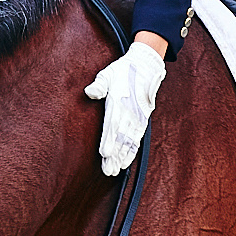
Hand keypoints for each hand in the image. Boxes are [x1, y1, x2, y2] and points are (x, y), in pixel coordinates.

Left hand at [81, 42, 167, 176]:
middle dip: (114, 154)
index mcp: (118, 102)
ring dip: (123, 156)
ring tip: (115, 170)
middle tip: (107, 170)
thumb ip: (99, 85)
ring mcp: (137, 116)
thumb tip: (90, 92)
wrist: (146, 65)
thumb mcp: (108, 74)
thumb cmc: (123, 70)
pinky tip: (126, 161)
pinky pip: (137, 138)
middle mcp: (129, 112)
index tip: (104, 153)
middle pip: (121, 137)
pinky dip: (132, 150)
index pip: (113, 124)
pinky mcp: (143, 119)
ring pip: (130, 140)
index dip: (109, 139)